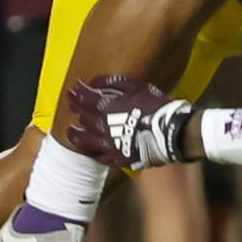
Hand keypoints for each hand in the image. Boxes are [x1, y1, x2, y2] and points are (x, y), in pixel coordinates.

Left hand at [67, 74, 193, 171]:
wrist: (171, 133)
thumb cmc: (156, 106)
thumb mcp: (138, 87)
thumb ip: (114, 83)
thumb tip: (94, 82)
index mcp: (108, 109)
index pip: (87, 99)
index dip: (78, 93)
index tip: (73, 89)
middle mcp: (104, 128)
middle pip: (84, 118)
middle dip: (76, 109)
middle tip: (71, 105)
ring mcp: (110, 146)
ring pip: (85, 141)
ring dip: (76, 134)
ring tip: (70, 131)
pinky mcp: (118, 159)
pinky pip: (99, 156)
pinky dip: (92, 151)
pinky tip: (89, 149)